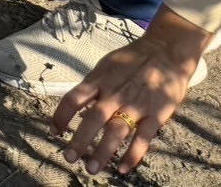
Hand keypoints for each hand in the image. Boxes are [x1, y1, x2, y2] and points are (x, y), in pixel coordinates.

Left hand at [51, 19, 205, 175]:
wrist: (166, 51)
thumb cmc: (132, 60)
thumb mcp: (107, 65)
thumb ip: (93, 84)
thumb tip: (75, 102)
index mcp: (100, 80)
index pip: (74, 98)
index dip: (61, 116)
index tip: (53, 132)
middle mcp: (115, 94)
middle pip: (93, 118)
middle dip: (80, 140)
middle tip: (69, 158)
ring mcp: (136, 105)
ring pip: (116, 131)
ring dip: (103, 152)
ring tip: (91, 169)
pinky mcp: (156, 114)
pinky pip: (143, 138)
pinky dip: (133, 155)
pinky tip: (123, 169)